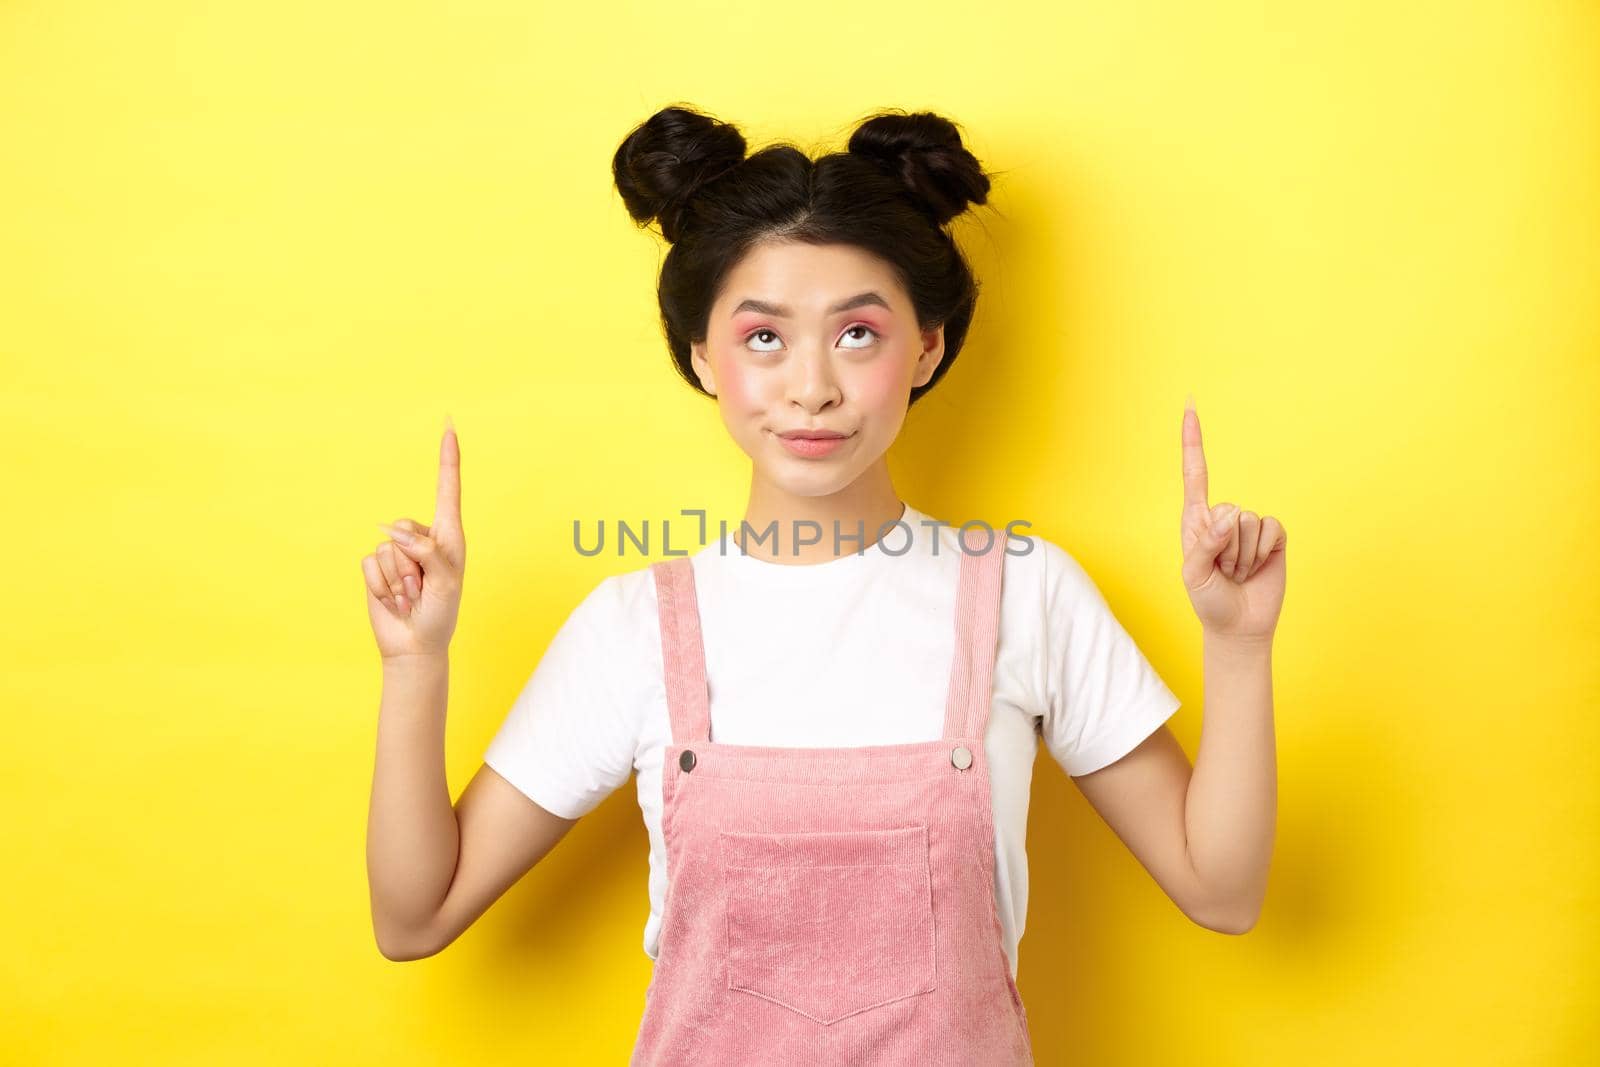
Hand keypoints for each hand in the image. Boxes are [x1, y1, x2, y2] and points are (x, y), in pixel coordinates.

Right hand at [361, 420, 465, 659]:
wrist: (415, 644)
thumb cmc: (440, 613)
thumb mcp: (446, 582)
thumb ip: (427, 552)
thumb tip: (392, 531)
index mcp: (449, 536)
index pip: (448, 489)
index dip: (447, 458)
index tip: (449, 425)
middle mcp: (422, 538)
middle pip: (403, 526)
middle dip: (411, 564)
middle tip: (422, 590)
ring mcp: (396, 551)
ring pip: (385, 548)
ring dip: (398, 580)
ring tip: (411, 597)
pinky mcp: (375, 566)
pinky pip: (369, 564)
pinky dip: (381, 586)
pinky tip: (393, 599)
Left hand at [1179, 399, 1285, 640]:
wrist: (1240, 626)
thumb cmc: (1209, 600)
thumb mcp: (1194, 575)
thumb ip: (1206, 543)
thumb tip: (1230, 514)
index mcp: (1196, 520)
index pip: (1195, 473)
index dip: (1192, 440)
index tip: (1190, 405)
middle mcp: (1223, 517)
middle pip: (1228, 509)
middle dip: (1224, 547)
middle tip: (1222, 571)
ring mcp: (1249, 526)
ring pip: (1249, 522)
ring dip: (1242, 556)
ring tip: (1237, 573)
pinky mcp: (1274, 536)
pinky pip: (1271, 529)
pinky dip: (1262, 553)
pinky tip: (1257, 568)